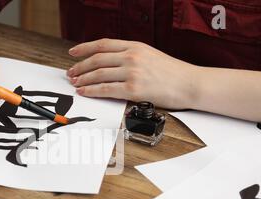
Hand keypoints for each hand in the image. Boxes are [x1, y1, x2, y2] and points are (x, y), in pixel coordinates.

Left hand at [67, 39, 198, 108]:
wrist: (190, 84)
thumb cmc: (173, 73)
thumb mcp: (150, 55)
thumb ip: (131, 56)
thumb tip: (111, 62)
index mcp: (135, 46)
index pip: (103, 44)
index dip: (84, 48)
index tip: (73, 53)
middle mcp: (132, 56)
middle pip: (97, 59)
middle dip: (80, 66)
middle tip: (70, 73)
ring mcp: (132, 72)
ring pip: (98, 74)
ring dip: (83, 79)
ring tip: (75, 83)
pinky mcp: (133, 89)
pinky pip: (105, 89)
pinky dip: (91, 91)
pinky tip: (84, 92)